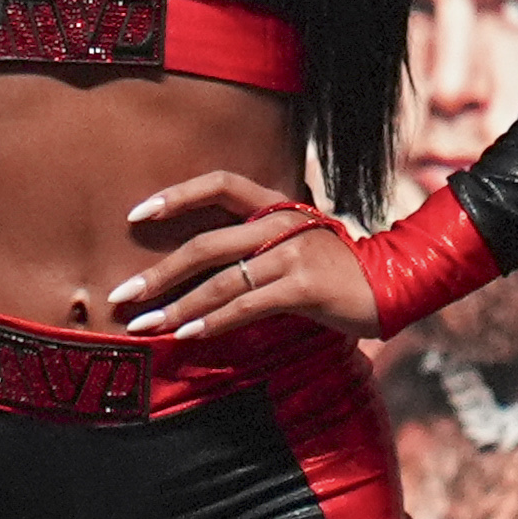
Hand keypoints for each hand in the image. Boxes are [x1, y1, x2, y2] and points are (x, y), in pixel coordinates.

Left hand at [112, 172, 376, 343]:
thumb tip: (197, 272)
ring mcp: (293, 254)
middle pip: (205, 243)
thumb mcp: (295, 243)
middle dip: (157, 273)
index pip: (219, 183)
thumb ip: (253, 247)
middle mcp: (281, 223)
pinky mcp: (304, 287)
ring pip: (220, 281)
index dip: (176, 196)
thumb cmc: (337, 269)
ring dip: (176, 306)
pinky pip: (246, 306)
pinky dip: (212, 322)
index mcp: (276, 205)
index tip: (134, 215)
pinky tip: (186, 335)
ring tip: (145, 326)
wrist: (397, 282)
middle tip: (120, 297)